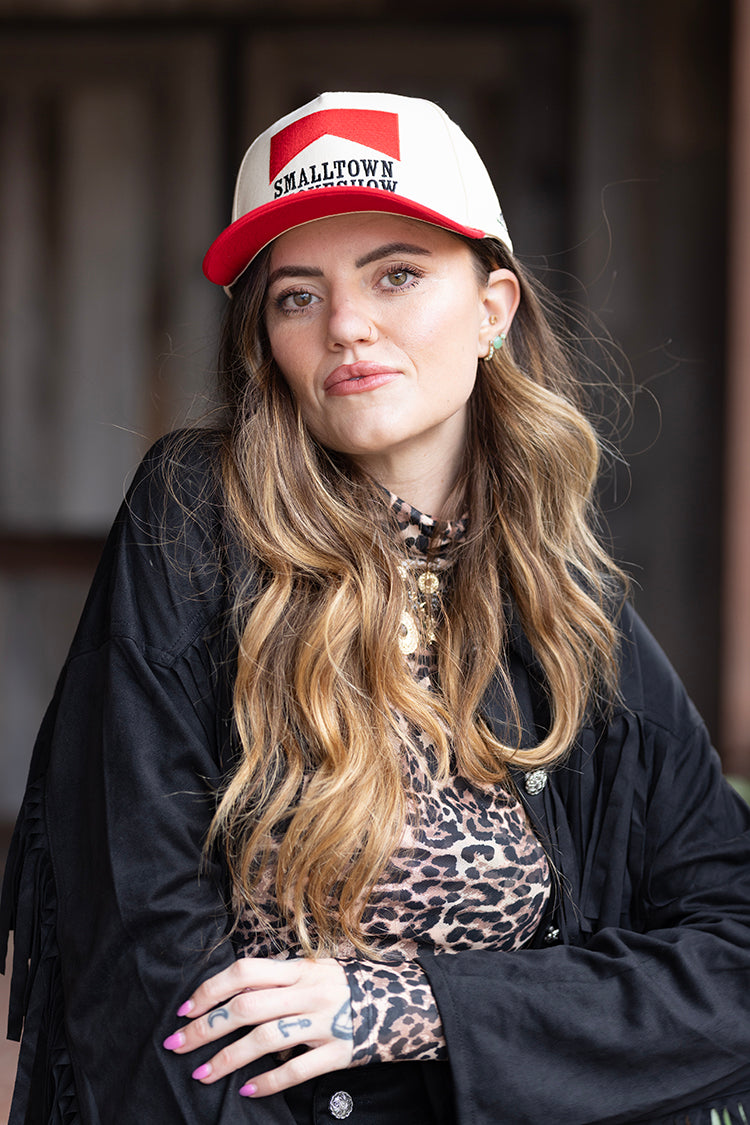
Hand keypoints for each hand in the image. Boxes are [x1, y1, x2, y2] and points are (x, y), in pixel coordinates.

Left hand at [162, 957, 352, 1097]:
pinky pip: (297, 1070)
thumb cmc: (344, 989)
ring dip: (228, 1059)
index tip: (185, 1010)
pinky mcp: (338, 1052)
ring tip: (202, 1074)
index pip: (245, 972)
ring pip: (266, 1039)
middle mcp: (309, 992)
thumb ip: (278, 980)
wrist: (402, 1004)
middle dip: (206, 1027)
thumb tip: (230, 993)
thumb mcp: (314, 972)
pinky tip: (246, 1091)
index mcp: (300, 969)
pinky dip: (268, 1082)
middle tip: (177, 1044)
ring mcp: (324, 1022)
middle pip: (247, 1006)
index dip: (211, 990)